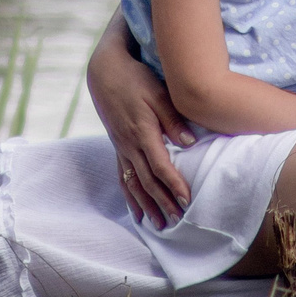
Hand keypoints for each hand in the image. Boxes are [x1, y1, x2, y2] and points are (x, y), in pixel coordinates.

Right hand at [90, 16, 193, 226]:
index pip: (160, 166)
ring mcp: (121, 148)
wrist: (105, 71)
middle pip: (147, 181)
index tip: (187, 200)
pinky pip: (122, 177)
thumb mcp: (158, 93)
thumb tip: (190, 143)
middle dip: (162, 202)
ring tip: (157, 225)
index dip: (174, 184)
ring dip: (146, 205)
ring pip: (133, 183)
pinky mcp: (117, 146)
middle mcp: (129, 145)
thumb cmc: (135, 79)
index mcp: (142, 133)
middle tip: (177, 221)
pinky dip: (129, 196)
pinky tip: (135, 212)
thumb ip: (173, 119)